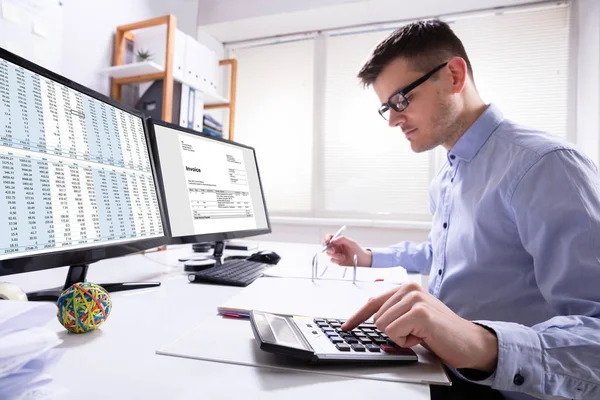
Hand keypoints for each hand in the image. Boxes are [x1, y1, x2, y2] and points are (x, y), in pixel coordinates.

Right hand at [322, 235, 371, 266]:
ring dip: (335, 255)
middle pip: (327, 245)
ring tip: (343, 256)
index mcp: (339, 240)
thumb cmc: (358, 251)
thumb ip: (343, 239)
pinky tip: (343, 260)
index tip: (327, 241)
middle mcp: (336, 246)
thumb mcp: (352, 243)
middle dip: (329, 248)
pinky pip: (332, 260)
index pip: (330, 237)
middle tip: (334, 250)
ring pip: (328, 253)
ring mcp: (336, 253)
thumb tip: (334, 239)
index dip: (327, 238)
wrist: (362, 262)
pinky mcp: (336, 260)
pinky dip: (337, 260)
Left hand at [341, 282, 498, 371]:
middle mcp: (410, 288)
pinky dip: (406, 342)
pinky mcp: (420, 313)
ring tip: (420, 334)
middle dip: (393, 332)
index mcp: (406, 287)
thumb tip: (369, 313)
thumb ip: (394, 311)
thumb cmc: (440, 331)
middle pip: (376, 318)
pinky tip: (423, 337)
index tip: (346, 326)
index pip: (373, 302)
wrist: (469, 341)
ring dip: (400, 337)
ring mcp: (415, 299)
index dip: (357, 317)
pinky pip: (393, 333)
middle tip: (415, 332)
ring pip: (383, 325)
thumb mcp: (413, 316)